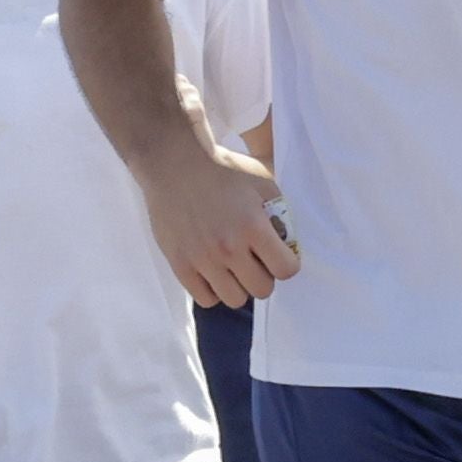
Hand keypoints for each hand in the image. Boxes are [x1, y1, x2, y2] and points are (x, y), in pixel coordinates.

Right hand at [135, 145, 298, 311]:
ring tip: (233, 267)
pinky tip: (213, 272)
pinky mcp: (180, 265)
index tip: (278, 254)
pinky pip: (206, 299)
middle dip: (264, 275)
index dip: (286, 263)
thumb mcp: (261, 180)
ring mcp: (203, 259)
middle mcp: (229, 247)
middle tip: (254, 259)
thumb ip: (279, 212)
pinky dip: (214, 290)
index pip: (286, 270)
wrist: (173, 162)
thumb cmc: (221, 169)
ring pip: (235, 299)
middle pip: (262, 290)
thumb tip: (287, 240)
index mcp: (253, 226)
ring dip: (239, 285)